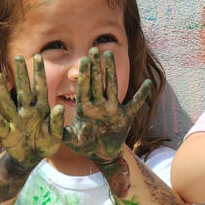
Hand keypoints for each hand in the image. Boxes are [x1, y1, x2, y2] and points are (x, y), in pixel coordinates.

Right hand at [0, 55, 64, 169]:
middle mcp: (27, 111)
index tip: (39, 56)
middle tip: (17, 57)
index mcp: (41, 109)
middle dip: (21, 75)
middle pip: (23, 90)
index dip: (39, 73)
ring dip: (2, 90)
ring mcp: (16, 121)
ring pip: (8, 103)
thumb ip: (57, 122)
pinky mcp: (7, 133)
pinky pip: (2, 123)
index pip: (41, 88)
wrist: (32, 159)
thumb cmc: (45, 145)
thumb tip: (59, 107)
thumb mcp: (56, 136)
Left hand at [63, 48, 150, 164]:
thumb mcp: (72, 141)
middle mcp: (99, 105)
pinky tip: (148, 83)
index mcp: (85, 109)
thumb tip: (56, 123)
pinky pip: (135, 104)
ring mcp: (113, 109)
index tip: (84, 59)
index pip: (84, 88)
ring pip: (112, 86)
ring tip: (110, 55)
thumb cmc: (84, 146)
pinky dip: (142, 95)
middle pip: (97, 82)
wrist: (101, 155)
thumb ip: (64, 133)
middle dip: (96, 66)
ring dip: (111, 71)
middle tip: (94, 49)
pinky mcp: (126, 116)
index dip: (85, 74)